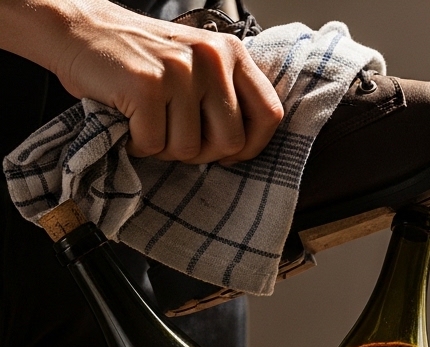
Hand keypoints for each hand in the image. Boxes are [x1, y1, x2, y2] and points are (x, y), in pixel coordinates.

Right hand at [0, 0, 282, 164]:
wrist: (79, 29)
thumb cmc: (139, 56)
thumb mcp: (197, 64)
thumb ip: (225, 94)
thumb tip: (245, 147)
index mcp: (232, 54)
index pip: (269, 114)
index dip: (252, 146)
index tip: (228, 153)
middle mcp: (212, 59)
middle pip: (230, 141)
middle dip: (201, 153)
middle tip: (175, 138)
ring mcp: (181, 71)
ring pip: (189, 148)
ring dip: (164, 148)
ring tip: (148, 123)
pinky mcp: (147, 86)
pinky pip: (154, 144)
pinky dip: (138, 144)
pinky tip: (129, 122)